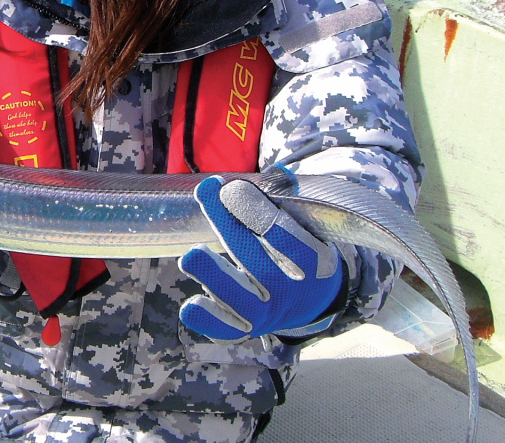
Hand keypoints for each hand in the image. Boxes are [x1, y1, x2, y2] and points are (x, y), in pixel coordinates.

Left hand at [179, 175, 343, 340]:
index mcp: (314, 261)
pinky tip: (191, 307)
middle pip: (257, 261)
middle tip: (206, 193)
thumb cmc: (301, 246)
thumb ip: (292, 200)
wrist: (312, 297)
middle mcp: (291, 290)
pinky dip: (209, 320)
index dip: (255, 212)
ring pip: (240, 299)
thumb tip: (279, 176)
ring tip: (192, 256)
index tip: (229, 188)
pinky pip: (227, 329)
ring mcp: (268, 313)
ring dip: (214, 276)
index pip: (286, 238)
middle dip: (227, 224)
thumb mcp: (307, 225)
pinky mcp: (246, 328)